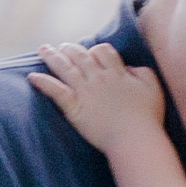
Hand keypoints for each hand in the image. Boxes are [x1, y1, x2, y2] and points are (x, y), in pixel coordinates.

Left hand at [29, 39, 164, 154]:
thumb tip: (128, 68)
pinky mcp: (74, 108)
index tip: (92, 54)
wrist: (135, 139)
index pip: (102, 51)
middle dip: (70, 49)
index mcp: (117, 73)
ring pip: (65, 68)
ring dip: (52, 56)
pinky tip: (32, 77)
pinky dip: (43, 83)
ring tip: (43, 49)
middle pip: (80, 55)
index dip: (95, 50)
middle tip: (63, 47)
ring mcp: (85, 92)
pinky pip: (56, 91)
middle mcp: (98, 78)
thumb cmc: (148, 117)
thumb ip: (142, 72)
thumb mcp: (153, 87)